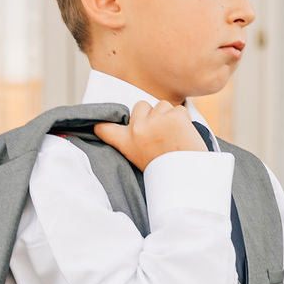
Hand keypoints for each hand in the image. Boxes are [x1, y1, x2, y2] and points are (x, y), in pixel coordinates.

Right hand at [93, 98, 207, 172]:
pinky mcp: (174, 116)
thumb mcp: (140, 159)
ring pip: (161, 105)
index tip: (97, 122)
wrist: (187, 177)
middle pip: (140, 106)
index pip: (104, 128)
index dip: (102, 123)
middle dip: (150, 114)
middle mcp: (137, 129)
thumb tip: (134, 125)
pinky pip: (179, 109)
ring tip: (173, 136)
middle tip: (159, 134)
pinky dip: (184, 119)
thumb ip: (134, 140)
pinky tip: (184, 134)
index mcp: (126, 142)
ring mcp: (156, 120)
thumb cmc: (166, 171)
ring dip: (168, 115)